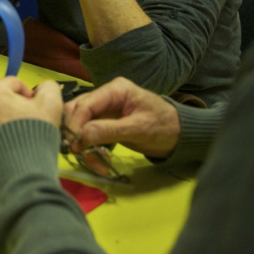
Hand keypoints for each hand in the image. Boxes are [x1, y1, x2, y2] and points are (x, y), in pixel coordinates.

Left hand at [0, 76, 62, 143]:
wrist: (18, 173)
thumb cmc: (34, 134)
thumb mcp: (51, 105)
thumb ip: (48, 88)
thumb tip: (41, 88)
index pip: (15, 84)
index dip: (30, 96)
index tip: (38, 112)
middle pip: (1, 101)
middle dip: (15, 109)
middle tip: (30, 125)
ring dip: (5, 122)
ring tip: (19, 139)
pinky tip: (9, 149)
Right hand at [62, 77, 179, 158]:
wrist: (179, 134)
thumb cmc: (164, 126)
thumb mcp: (139, 129)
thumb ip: (110, 130)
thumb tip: (82, 136)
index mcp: (115, 90)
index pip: (86, 104)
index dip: (76, 124)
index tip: (74, 145)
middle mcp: (105, 96)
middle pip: (77, 112)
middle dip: (76, 134)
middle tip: (79, 154)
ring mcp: (104, 109)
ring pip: (80, 125)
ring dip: (84, 145)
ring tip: (96, 163)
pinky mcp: (105, 122)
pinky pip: (89, 134)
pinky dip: (91, 148)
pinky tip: (100, 160)